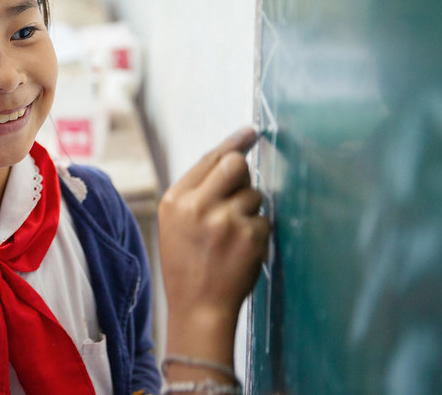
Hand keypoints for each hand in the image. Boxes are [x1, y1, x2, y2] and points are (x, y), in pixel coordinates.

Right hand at [158, 126, 269, 369]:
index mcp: (175, 199)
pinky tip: (242, 252)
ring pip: (255, 194)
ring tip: (232, 238)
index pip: (209, 158)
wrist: (197, 308)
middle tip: (239, 193)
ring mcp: (225, 220)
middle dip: (243, 175)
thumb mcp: (175, 223)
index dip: (233, 143)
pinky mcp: (249, 236)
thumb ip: (197, 192)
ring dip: (250, 212)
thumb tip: (231, 159)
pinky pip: (265, 220)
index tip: (251, 132)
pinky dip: (259, 234)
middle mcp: (198, 205)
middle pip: (236, 165)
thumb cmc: (187, 265)